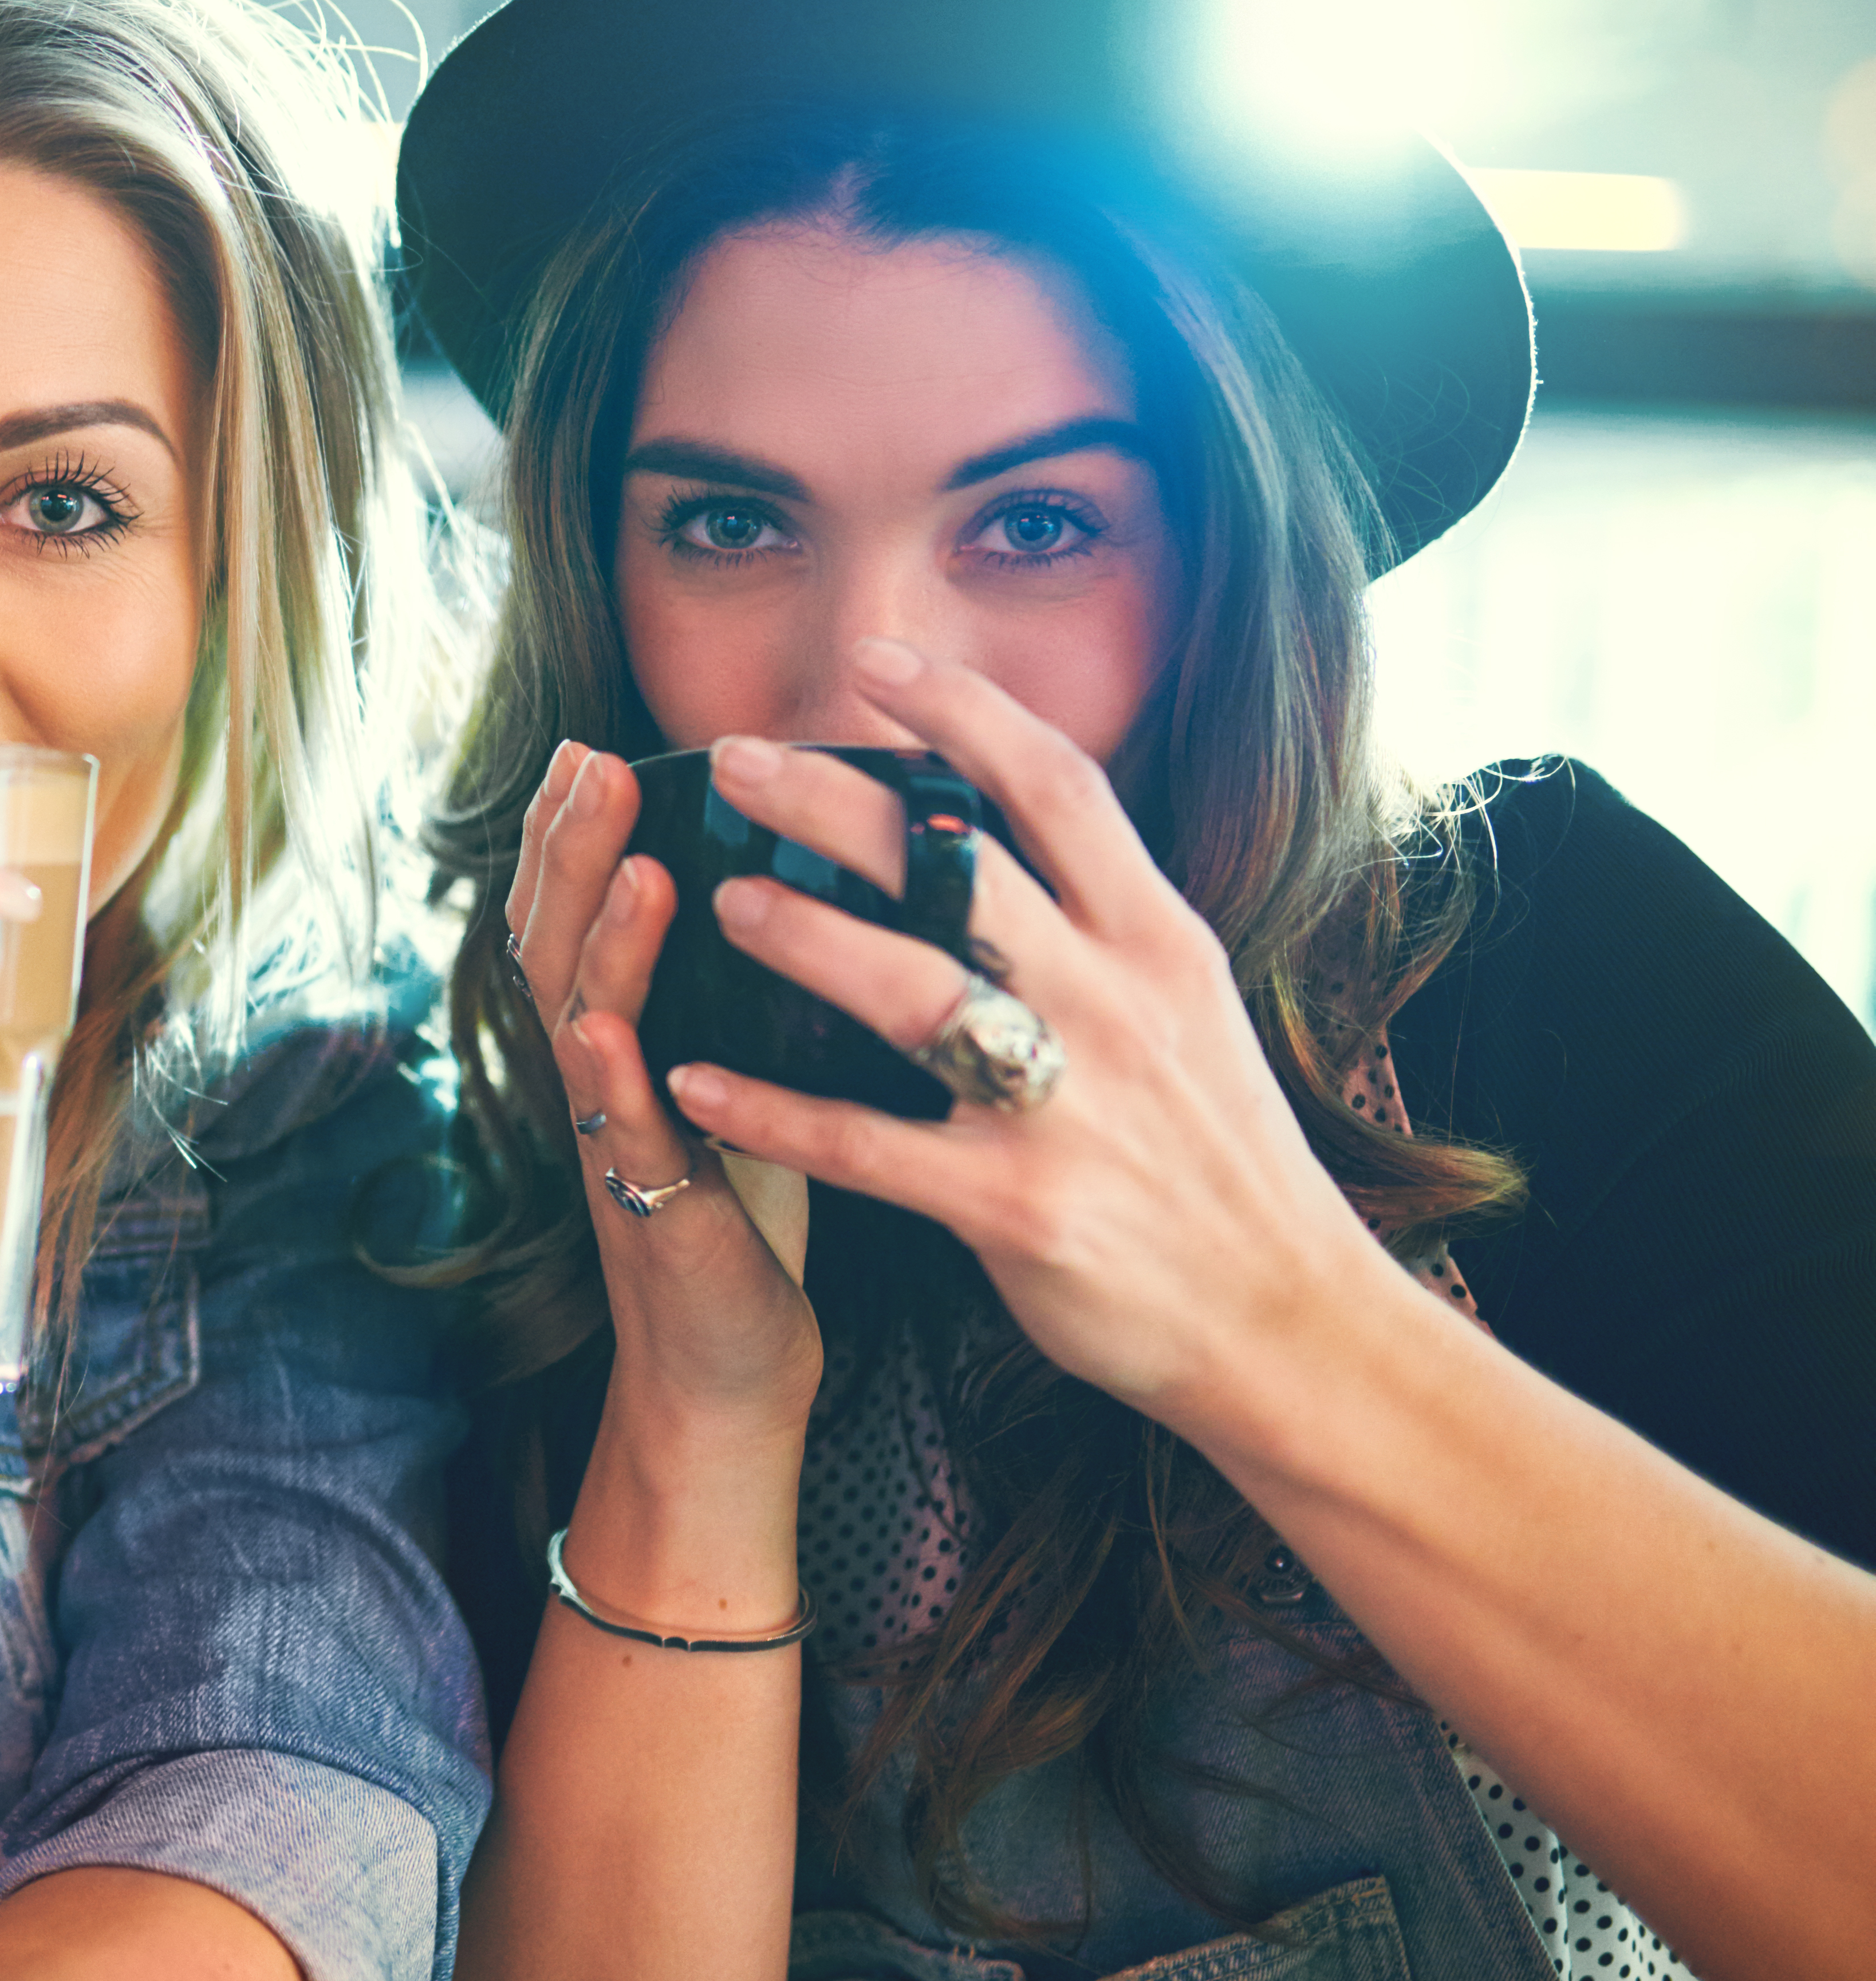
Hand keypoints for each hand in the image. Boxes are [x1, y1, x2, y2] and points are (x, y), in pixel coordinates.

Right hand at [504, 741, 841, 1444]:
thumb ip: (731, 991)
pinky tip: (603, 1028)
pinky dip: (609, 1078)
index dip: (573, 832)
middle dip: (570, 849)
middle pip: (559, 942)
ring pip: (582, 1022)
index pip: (581, 913)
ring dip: (600, 940)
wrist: (724, 1367)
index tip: (587, 747)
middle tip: (589, 763)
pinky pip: (622, 1136)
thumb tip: (783, 879)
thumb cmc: (746, 1211)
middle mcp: (602, 1080)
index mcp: (625, 1040)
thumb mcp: (736, 1076)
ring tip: (627, 862)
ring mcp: (617, 1144)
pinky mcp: (655, 1214)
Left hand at [659, 641, 1404, 1430]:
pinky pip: (868, 1148)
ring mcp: (1068, 1107)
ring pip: (916, 993)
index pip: (1060, 789)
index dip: (967, 713)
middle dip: (841, 805)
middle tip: (734, 758)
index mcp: (1160, 942)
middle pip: (965, 869)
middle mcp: (1117, 1005)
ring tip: (721, 900)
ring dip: (806, 940)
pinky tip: (693, 1082)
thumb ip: (1101, 925)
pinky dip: (773, 1112)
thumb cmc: (1217, 1156)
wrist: (1287, 1320)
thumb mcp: (1188, 1009)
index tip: (877, 660)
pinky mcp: (1019, 1207)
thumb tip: (1000, 839)